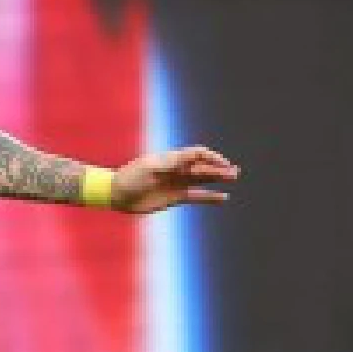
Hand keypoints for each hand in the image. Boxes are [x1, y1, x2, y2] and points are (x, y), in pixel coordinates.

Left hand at [111, 145, 239, 213]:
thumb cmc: (131, 178)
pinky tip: (223, 198)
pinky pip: (197, 196)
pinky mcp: (175, 198)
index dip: (211, 157)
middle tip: (234, 172)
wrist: (117, 195)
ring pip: (202, 180)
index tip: (221, 163)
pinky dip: (210, 197)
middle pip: (202, 167)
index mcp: (171, 159)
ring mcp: (177, 183)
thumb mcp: (149, 168)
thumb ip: (170, 163)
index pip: (197, 154)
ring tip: (233, 178)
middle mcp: (176, 170)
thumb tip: (189, 158)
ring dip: (218, 179)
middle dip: (219, 168)